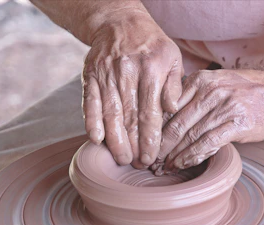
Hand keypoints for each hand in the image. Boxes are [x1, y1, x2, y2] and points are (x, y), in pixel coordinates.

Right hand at [82, 10, 183, 167]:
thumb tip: (172, 110)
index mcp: (152, 69)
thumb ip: (174, 85)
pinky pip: (89, 102)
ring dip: (115, 140)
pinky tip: (96, 139)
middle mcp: (127, 72)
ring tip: (121, 159)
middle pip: (129, 117)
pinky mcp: (90, 75)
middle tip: (137, 164)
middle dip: (134, 145)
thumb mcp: (173, 57)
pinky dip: (91, 122)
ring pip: (110, 113)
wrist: (119, 22)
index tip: (151, 157)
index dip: (150, 139)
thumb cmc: (151, 45)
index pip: (151, 113)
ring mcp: (106, 74)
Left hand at [153, 69, 263, 172]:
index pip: (169, 108)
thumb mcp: (213, 83)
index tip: (146, 144)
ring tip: (164, 167)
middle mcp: (209, 91)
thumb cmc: (241, 92)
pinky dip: (192, 156)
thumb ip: (189, 96)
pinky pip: (208, 142)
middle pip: (176, 123)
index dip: (155, 129)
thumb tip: (162, 120)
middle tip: (150, 161)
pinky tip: (182, 164)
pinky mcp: (237, 123)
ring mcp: (224, 107)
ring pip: (190, 135)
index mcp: (198, 80)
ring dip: (174, 155)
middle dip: (160, 146)